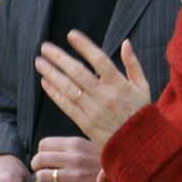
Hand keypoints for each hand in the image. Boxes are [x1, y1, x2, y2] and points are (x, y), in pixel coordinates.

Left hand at [29, 136, 99, 181]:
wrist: (124, 174)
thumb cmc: (103, 160)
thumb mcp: (88, 145)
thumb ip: (70, 146)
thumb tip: (47, 151)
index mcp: (75, 143)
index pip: (44, 144)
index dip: (41, 151)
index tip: (44, 156)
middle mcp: (74, 158)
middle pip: (40, 159)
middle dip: (36, 165)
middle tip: (39, 168)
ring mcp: (77, 175)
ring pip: (43, 176)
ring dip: (42, 179)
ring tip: (47, 180)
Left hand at [35, 30, 151, 146]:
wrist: (137, 146)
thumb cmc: (139, 113)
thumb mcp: (142, 87)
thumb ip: (133, 64)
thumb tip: (126, 43)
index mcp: (119, 85)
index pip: (100, 60)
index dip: (85, 46)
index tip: (71, 35)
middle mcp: (105, 96)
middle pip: (78, 73)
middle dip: (59, 58)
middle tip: (45, 47)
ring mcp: (93, 111)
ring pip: (68, 89)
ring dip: (52, 74)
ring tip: (39, 62)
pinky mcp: (84, 123)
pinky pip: (66, 106)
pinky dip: (54, 93)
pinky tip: (45, 82)